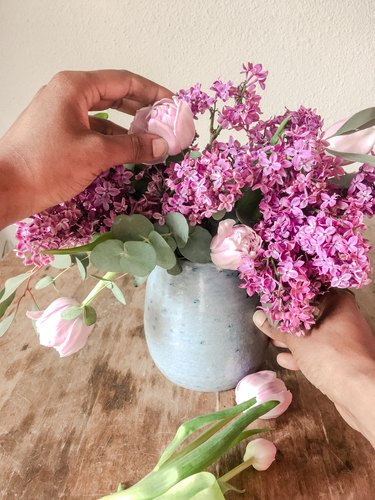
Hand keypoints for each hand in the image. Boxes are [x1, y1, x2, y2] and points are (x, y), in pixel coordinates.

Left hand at [0, 70, 172, 227]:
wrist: (6, 188)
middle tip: (166, 121)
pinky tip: (128, 151)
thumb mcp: (95, 153)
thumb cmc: (45, 165)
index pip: (123, 81)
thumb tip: (161, 146)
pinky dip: (112, 138)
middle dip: (143, 108)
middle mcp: (67, 95)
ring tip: (152, 139)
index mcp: (75, 87)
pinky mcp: (58, 133)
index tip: (173, 104)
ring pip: (104, 114)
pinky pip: (93, 129)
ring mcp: (61, 114)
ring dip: (129, 126)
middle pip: (115, 94)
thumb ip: (132, 146)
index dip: (153, 92)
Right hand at [253, 289, 374, 446]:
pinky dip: (303, 354)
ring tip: (272, 341)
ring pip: (314, 335)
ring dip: (293, 339)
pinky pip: (320, 352)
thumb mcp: (297, 339)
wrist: (361, 393)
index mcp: (338, 302)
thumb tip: (258, 316)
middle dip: (288, 321)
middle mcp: (345, 317)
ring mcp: (347, 340)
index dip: (287, 297)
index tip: (270, 301)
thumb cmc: (331, 357)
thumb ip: (277, 327)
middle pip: (310, 314)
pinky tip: (285, 359)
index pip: (308, 292)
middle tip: (268, 322)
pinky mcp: (345, 360)